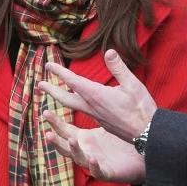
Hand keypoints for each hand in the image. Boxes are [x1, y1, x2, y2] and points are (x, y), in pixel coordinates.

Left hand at [38, 49, 157, 140]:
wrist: (147, 134)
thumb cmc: (141, 109)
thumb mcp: (133, 85)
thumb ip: (119, 68)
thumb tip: (109, 51)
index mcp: (96, 95)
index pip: (73, 81)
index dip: (59, 72)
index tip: (48, 65)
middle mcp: (91, 106)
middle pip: (65, 98)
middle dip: (51, 90)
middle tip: (39, 83)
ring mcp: (95, 116)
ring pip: (72, 105)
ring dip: (60, 97)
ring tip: (52, 92)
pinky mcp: (100, 122)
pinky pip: (81, 111)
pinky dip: (73, 105)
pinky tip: (76, 102)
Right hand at [44, 110, 145, 184]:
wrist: (140, 158)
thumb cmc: (120, 140)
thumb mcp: (106, 121)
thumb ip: (94, 106)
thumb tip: (86, 87)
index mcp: (84, 139)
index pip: (65, 130)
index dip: (55, 123)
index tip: (45, 111)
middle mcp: (85, 151)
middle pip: (66, 146)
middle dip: (56, 141)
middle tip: (48, 133)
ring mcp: (95, 163)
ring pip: (79, 159)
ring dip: (74, 151)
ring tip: (71, 140)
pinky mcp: (107, 172)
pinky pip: (98, 171)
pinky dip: (94, 166)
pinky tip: (93, 158)